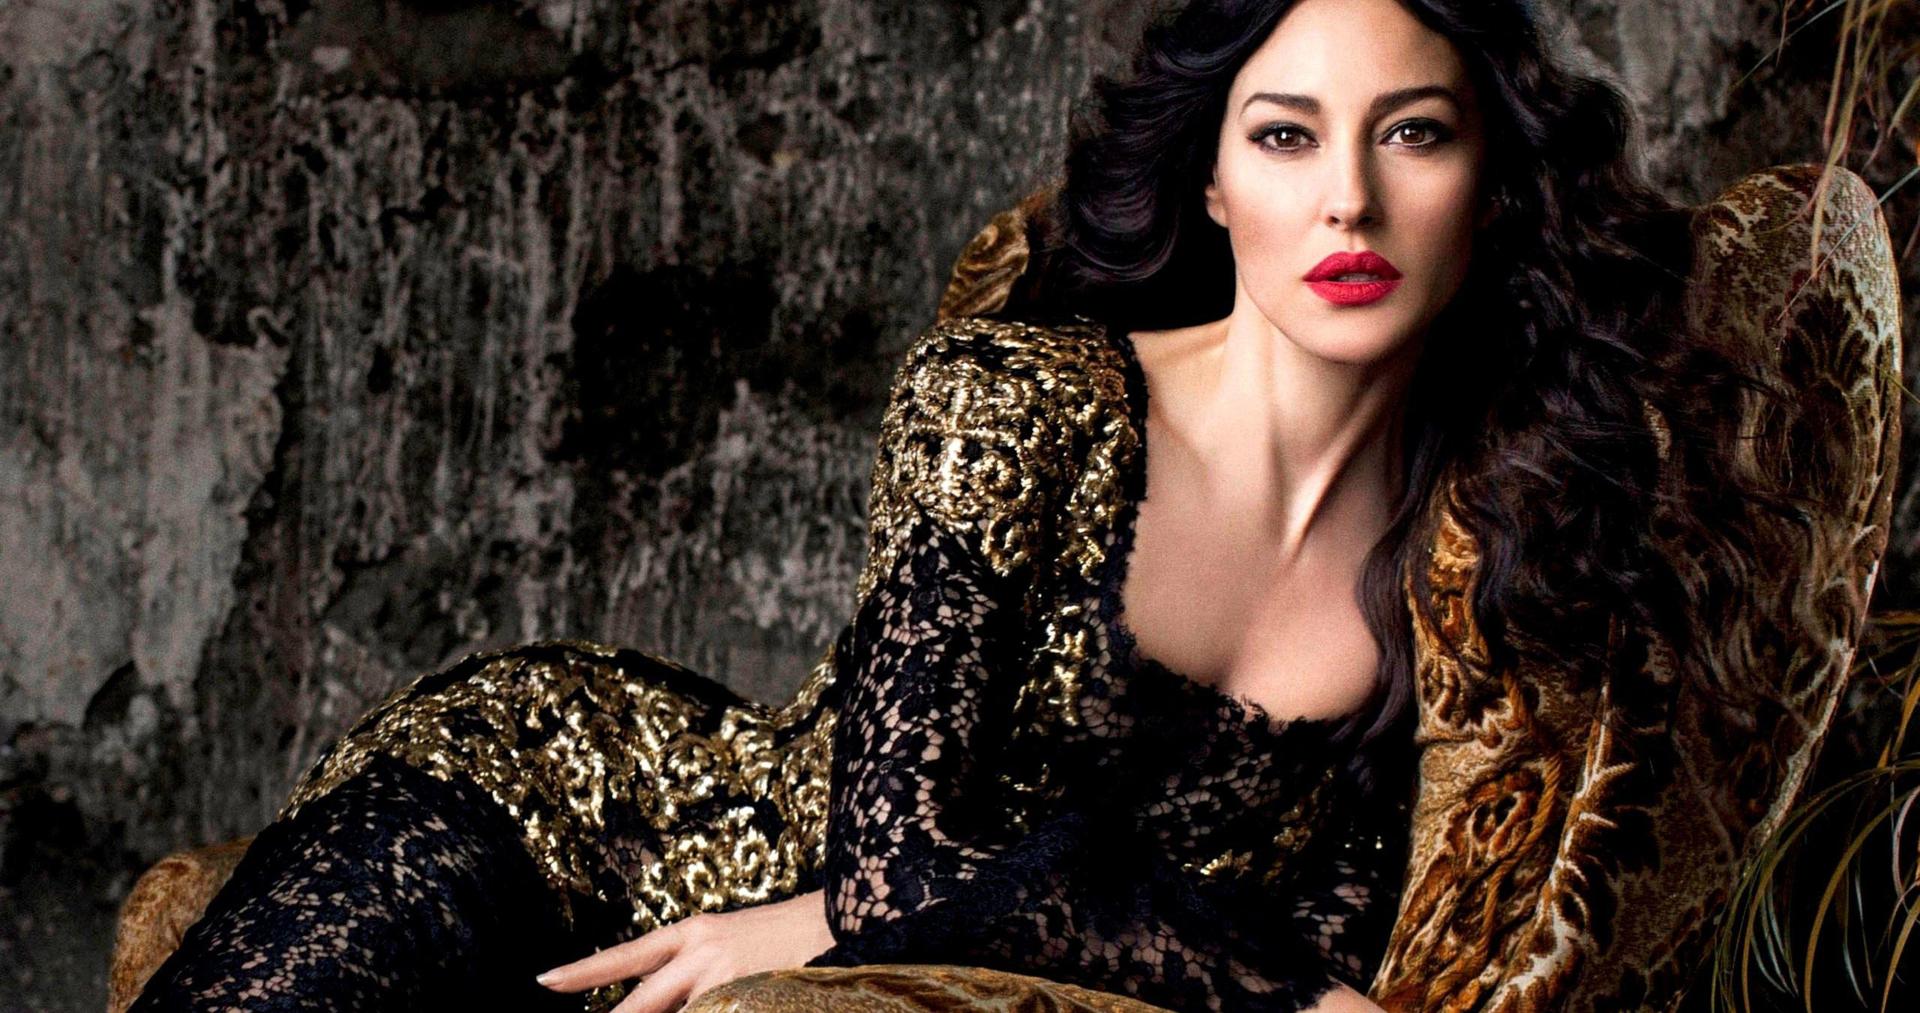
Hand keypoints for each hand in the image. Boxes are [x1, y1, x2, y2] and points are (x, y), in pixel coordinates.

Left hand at [535, 889, 834, 1012]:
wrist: (836, 922)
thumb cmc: (774, 937)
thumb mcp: (721, 942)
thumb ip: (683, 970)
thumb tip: (647, 1002)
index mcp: (690, 933)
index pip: (624, 956)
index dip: (582, 973)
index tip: (544, 981)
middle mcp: (702, 954)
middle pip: (640, 1003)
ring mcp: (725, 981)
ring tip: (698, 1003)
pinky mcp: (748, 1000)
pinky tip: (722, 1010)